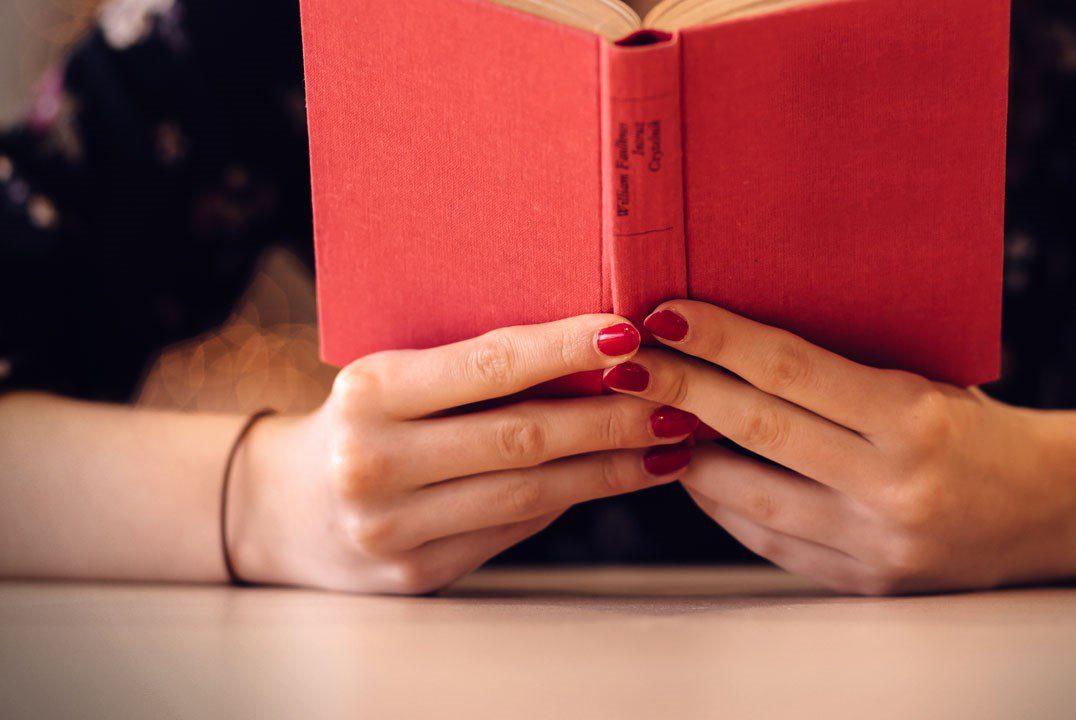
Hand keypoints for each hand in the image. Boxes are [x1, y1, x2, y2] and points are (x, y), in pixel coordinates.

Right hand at [227, 315, 698, 593]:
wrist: (282, 509)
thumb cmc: (362, 421)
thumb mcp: (394, 378)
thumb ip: (474, 371)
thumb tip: (596, 353)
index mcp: (370, 392)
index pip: (487, 364)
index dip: (564, 348)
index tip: (630, 331)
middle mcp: (375, 462)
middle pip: (522, 437)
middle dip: (612, 418)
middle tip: (678, 399)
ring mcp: (393, 527)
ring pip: (530, 494)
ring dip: (611, 468)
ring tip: (669, 443)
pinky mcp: (417, 573)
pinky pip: (514, 530)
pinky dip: (572, 499)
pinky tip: (617, 478)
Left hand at [604, 301, 1075, 593]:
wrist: (1055, 511)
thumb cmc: (986, 429)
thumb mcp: (931, 380)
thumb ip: (847, 370)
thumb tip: (745, 338)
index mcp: (914, 420)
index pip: (791, 370)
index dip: (720, 340)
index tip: (665, 314)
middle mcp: (891, 486)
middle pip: (756, 430)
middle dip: (680, 389)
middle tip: (629, 360)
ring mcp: (875, 543)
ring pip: (749, 497)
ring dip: (687, 454)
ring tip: (648, 416)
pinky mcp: (864, 581)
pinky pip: (770, 541)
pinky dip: (726, 505)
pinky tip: (697, 472)